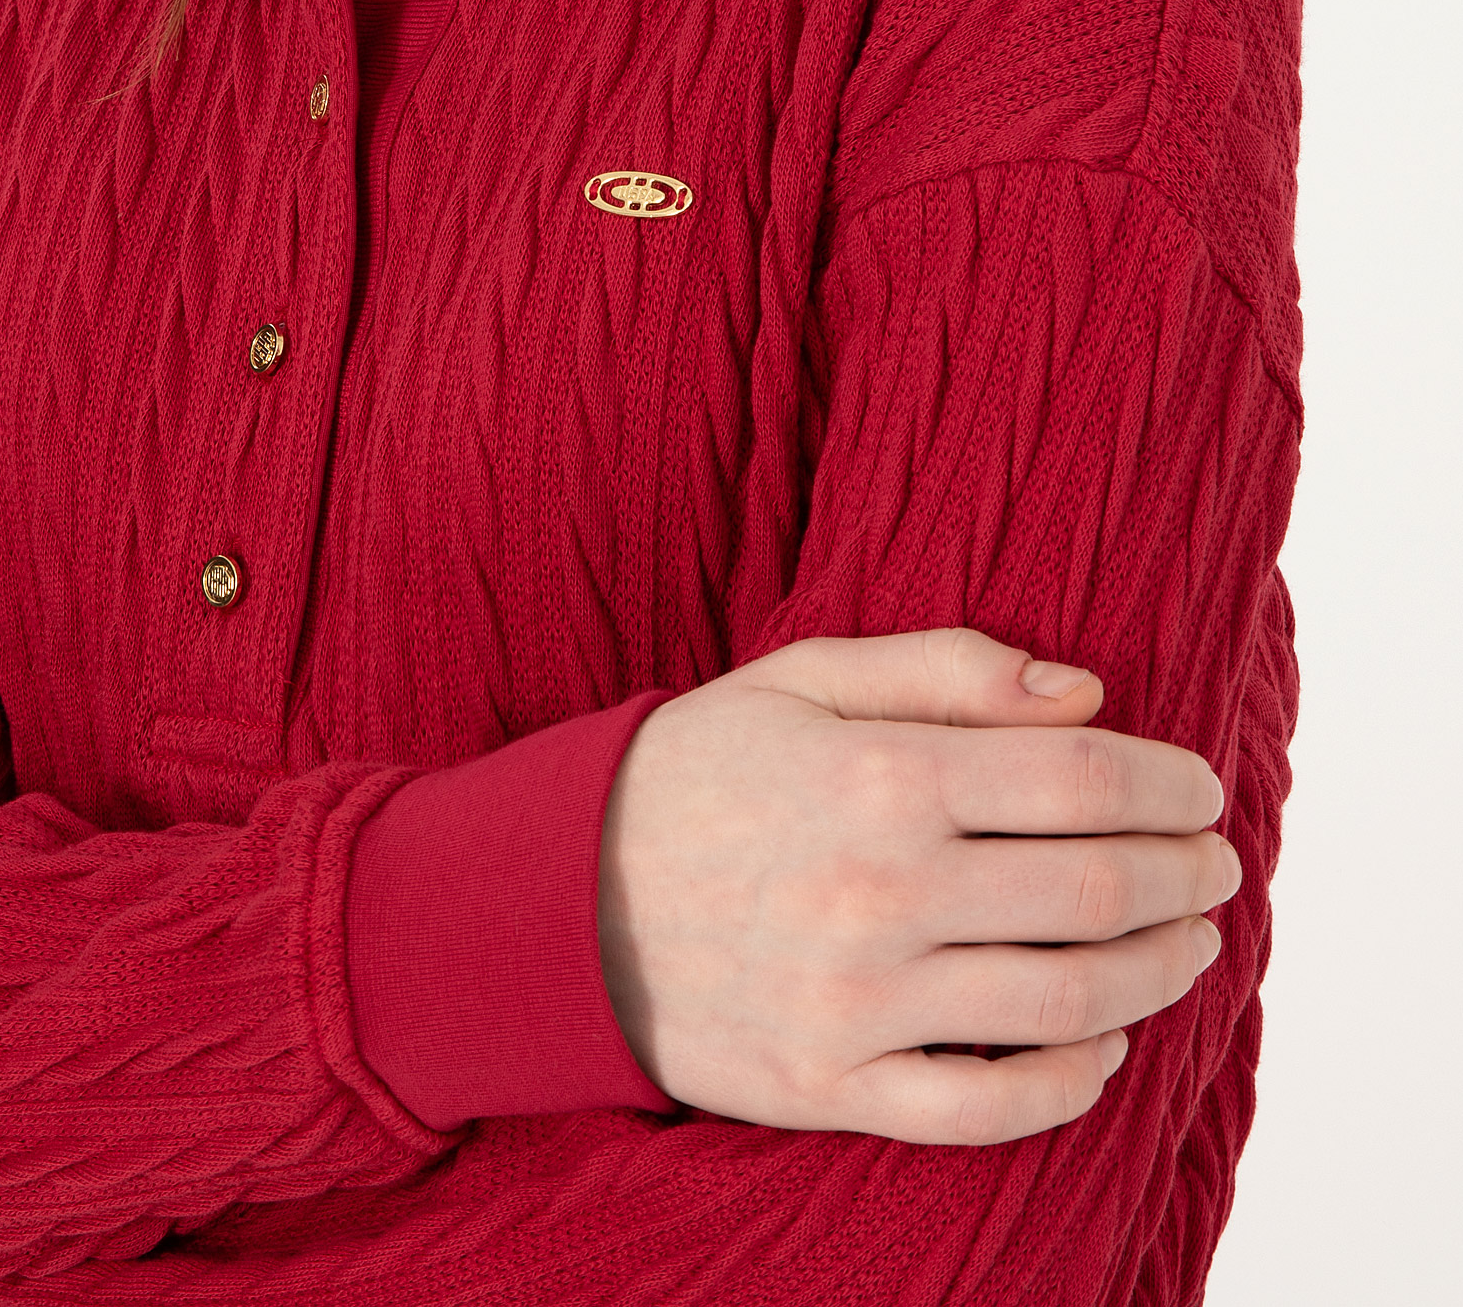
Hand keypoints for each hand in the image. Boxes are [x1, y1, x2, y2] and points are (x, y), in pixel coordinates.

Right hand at [598, 626, 1237, 1143]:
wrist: (558, 896)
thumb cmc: (699, 770)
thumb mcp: (804, 679)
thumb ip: (946, 669)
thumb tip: (1087, 694)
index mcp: (877, 777)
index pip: (1080, 782)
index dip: (1168, 787)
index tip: (1204, 791)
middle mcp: (877, 892)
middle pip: (1091, 891)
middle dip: (1182, 878)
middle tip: (1218, 867)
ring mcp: (856, 1003)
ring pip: (1061, 1001)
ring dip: (1153, 974)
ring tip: (1186, 947)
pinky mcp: (829, 1086)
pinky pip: (984, 1107)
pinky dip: (1067, 1082)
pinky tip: (1102, 1045)